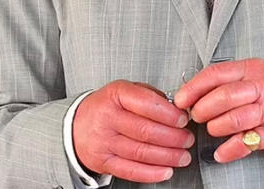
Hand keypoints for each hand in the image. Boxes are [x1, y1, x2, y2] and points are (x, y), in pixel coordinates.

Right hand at [71, 80, 193, 182]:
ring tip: (183, 156)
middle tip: (187, 139)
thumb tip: (177, 108)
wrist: (76, 125)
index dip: (168, 114)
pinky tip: (165, 171)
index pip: (145, 103)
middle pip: (145, 130)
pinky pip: (129, 170)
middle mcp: (107, 118)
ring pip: (140, 152)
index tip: (183, 120)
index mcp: (116, 95)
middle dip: (173, 137)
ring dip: (167, 156)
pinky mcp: (102, 161)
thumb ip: (151, 96)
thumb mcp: (127, 90)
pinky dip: (150, 173)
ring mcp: (103, 142)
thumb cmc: (108, 107)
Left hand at [173, 58, 263, 162]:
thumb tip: (190, 95)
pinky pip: (245, 143)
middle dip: (203, 109)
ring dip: (216, 128)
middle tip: (198, 116)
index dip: (194, 88)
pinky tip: (222, 151)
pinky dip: (228, 150)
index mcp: (251, 69)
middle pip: (224, 96)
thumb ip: (225, 82)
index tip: (181, 100)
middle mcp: (261, 87)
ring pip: (234, 119)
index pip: (216, 73)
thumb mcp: (253, 76)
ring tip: (214, 130)